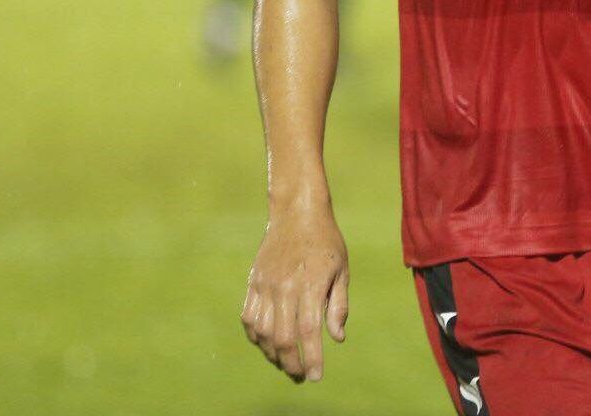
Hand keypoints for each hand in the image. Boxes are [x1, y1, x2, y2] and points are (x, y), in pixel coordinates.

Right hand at [241, 208, 349, 382]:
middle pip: (283, 337)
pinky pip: (249, 318)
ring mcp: (265, 285)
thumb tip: (337, 338)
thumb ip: (339, 306)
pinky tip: (267, 344)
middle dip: (292, 363)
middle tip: (301, 375)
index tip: (316, 376)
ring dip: (273, 354)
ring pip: (263, 332)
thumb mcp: (342, 270)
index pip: (309, 332)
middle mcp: (285, 287)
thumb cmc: (326, 241)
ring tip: (286, 363)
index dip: (312, 358)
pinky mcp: (253, 282)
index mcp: (311, 285)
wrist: (297, 212)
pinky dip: (256, 336)